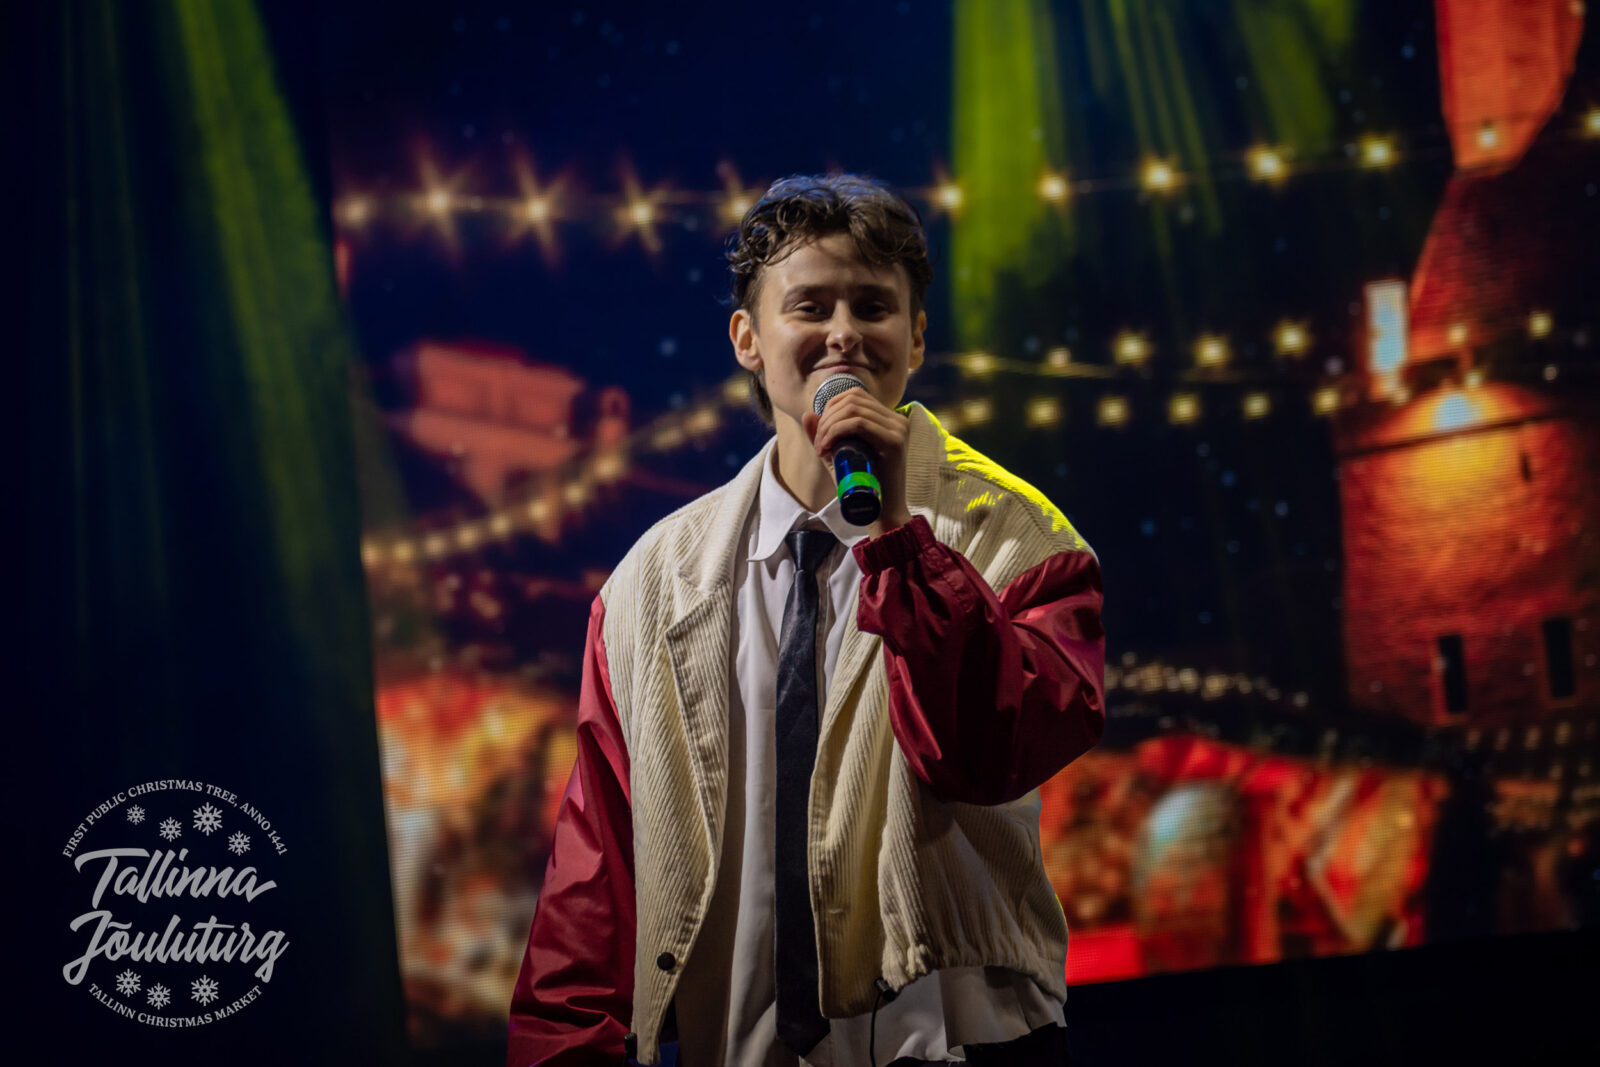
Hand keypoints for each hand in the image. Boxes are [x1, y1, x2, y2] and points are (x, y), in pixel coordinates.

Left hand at [801, 389, 912, 533]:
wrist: (883, 512)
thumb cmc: (862, 487)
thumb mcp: (838, 457)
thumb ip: (824, 435)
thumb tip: (807, 413)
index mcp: (889, 420)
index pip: (856, 395)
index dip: (831, 407)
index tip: (821, 433)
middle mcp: (897, 420)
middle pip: (853, 399)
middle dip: (827, 418)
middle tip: (819, 443)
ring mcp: (898, 429)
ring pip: (853, 409)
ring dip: (829, 425)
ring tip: (822, 446)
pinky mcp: (894, 441)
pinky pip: (859, 423)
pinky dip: (837, 431)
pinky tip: (828, 446)